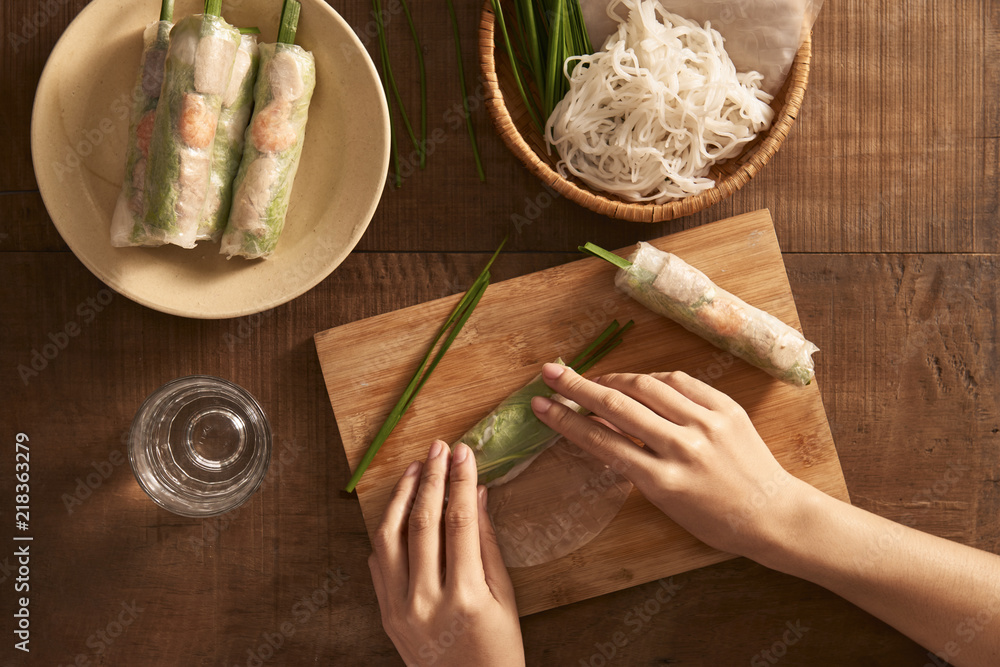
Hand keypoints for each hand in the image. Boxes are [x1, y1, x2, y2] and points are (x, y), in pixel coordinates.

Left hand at [368, 441, 524, 666]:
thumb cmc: (497, 649)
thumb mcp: (504, 598)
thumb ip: (488, 544)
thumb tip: (478, 495)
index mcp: (464, 597)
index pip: (460, 522)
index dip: (460, 482)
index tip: (464, 453)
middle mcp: (426, 601)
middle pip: (423, 523)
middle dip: (431, 478)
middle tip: (439, 449)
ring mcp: (399, 609)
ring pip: (390, 537)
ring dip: (402, 497)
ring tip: (415, 468)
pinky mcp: (385, 614)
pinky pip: (379, 562)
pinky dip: (388, 530)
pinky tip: (400, 508)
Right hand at [530, 364, 813, 561]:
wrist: (773, 514)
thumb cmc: (714, 519)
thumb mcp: (665, 501)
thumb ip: (634, 463)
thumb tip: (602, 426)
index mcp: (662, 481)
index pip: (602, 441)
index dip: (566, 420)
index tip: (542, 404)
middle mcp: (682, 448)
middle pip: (617, 406)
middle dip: (578, 387)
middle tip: (551, 373)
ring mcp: (706, 424)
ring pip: (647, 386)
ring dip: (613, 378)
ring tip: (594, 378)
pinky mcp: (726, 408)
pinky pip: (680, 382)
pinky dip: (654, 379)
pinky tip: (638, 382)